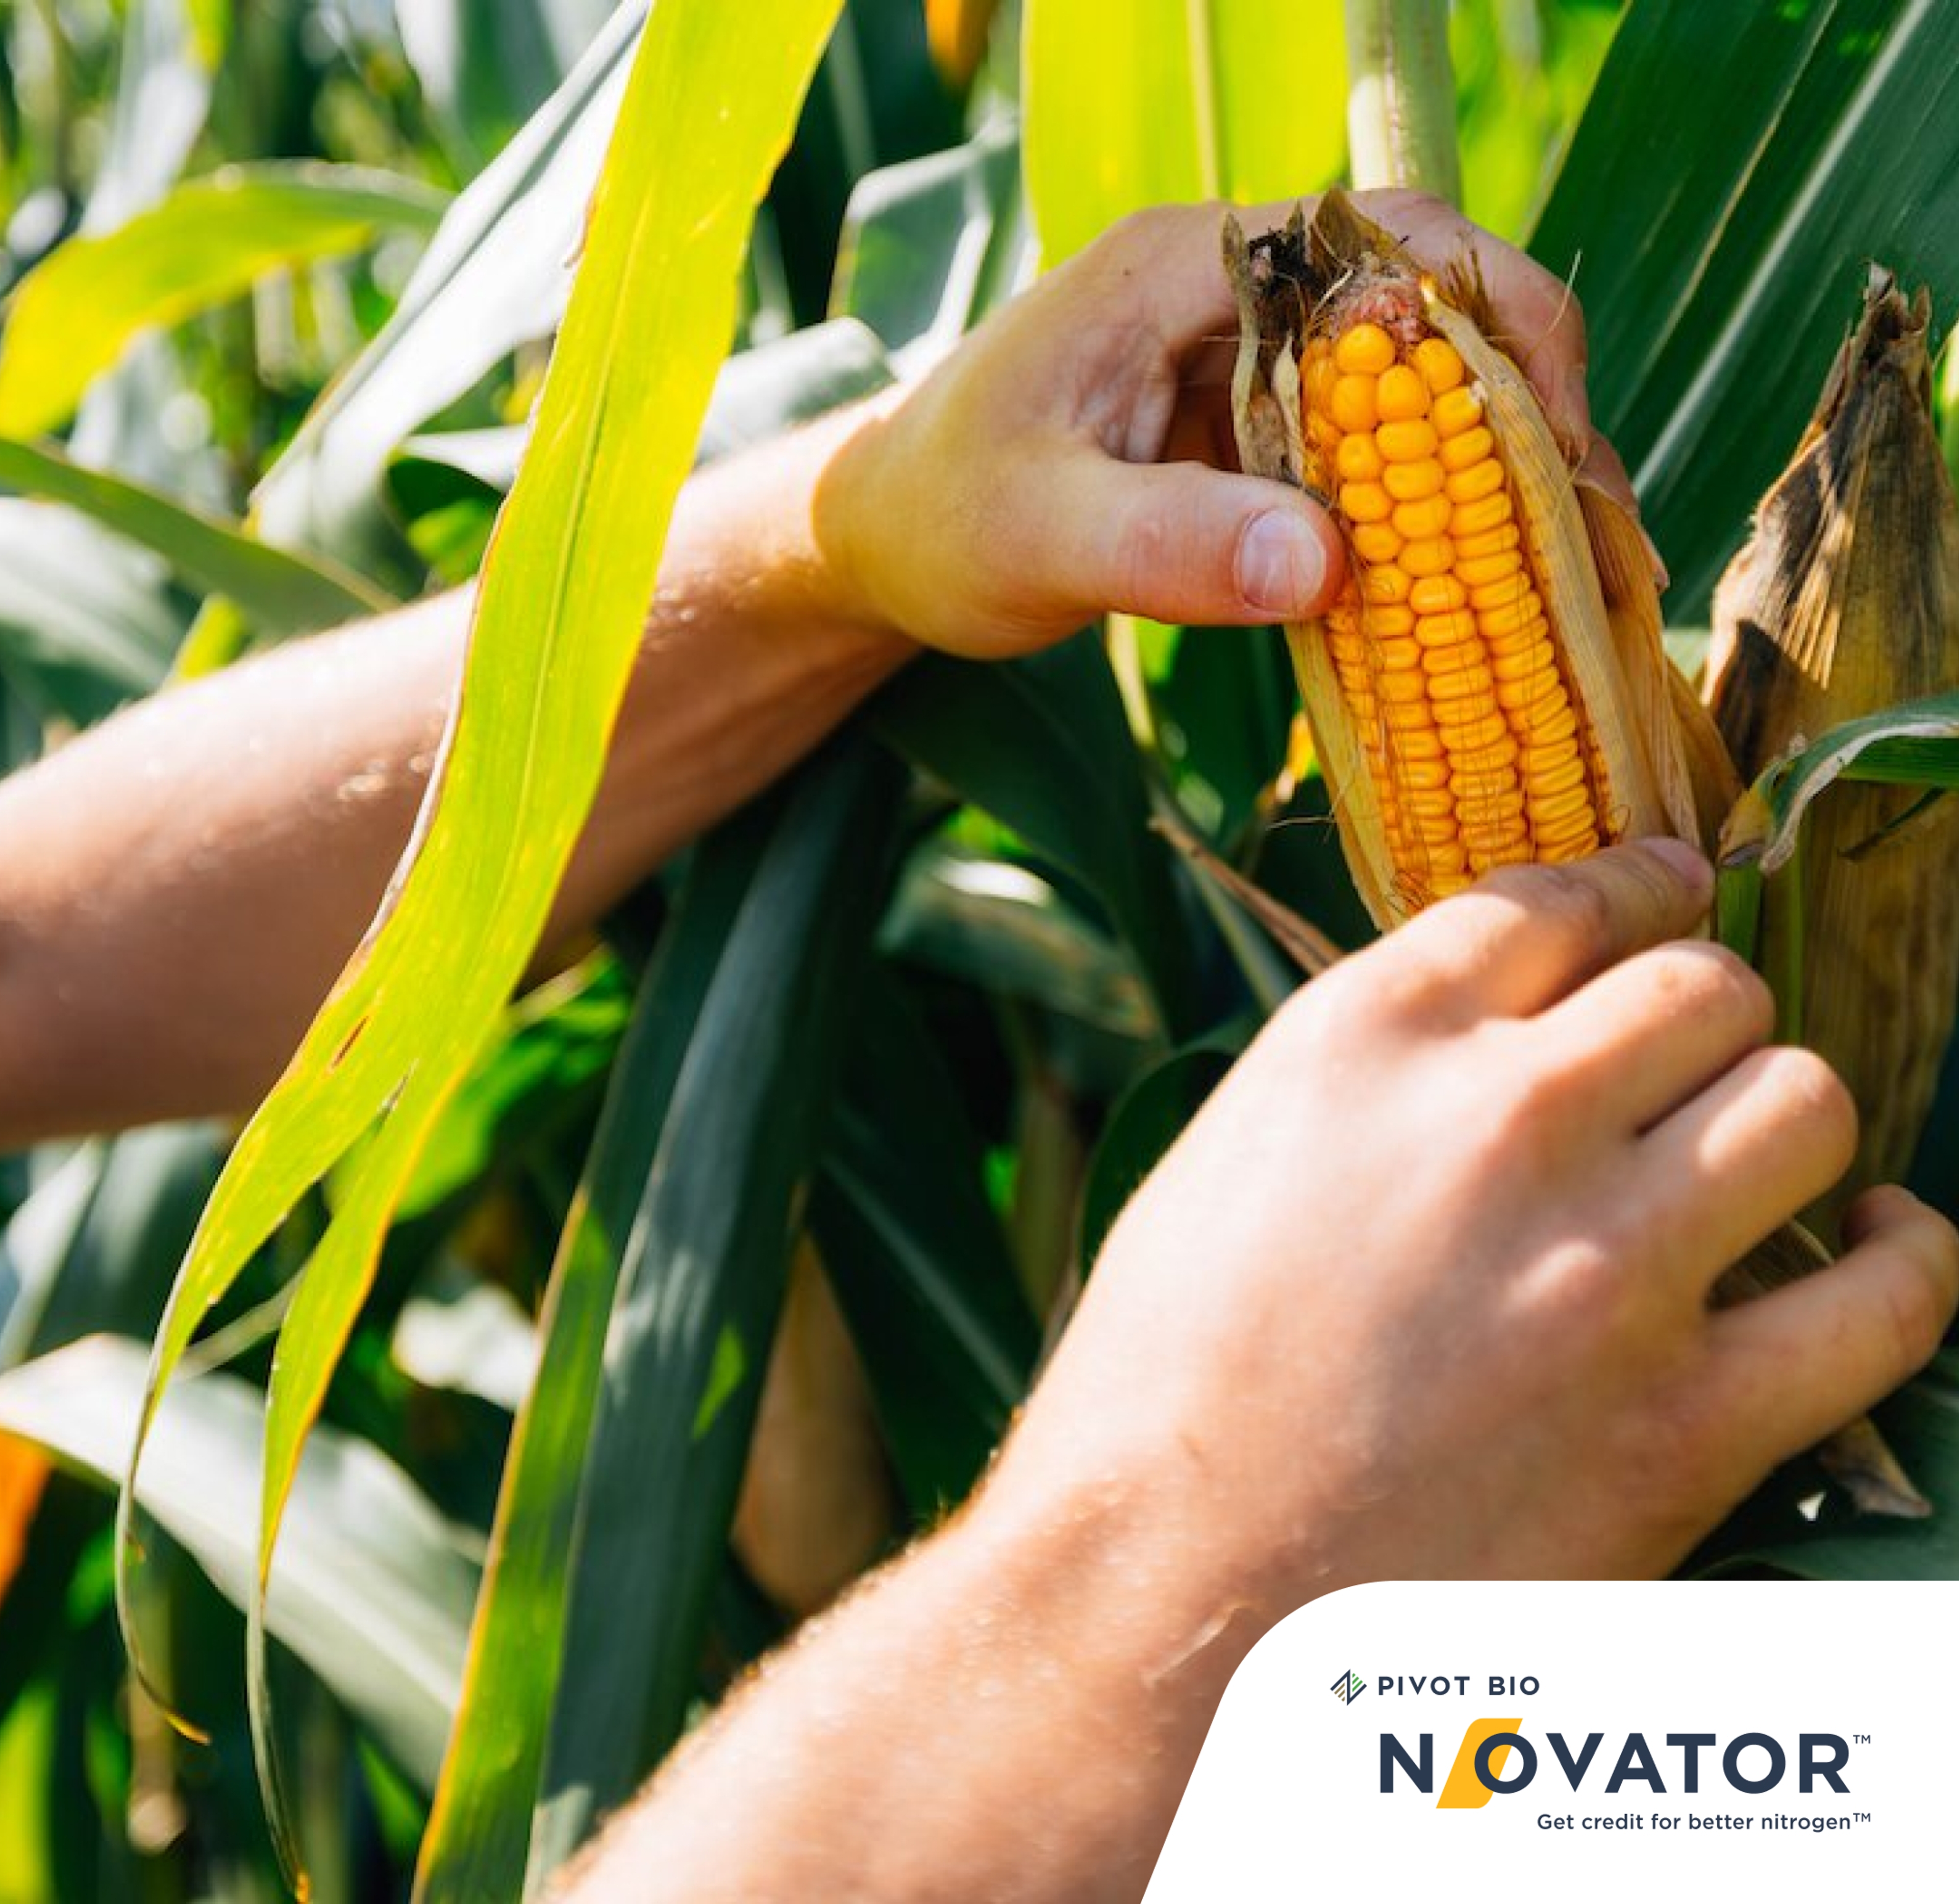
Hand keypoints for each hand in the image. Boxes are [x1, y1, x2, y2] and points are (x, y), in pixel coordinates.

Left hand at [815, 190, 1629, 656]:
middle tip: (1592, 535)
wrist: (881, 537)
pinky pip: (1367, 468)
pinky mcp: (1250, 445)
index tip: (1558, 443)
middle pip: (1429, 319)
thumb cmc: (939, 517)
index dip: (1498, 325)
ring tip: (1567, 580)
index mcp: (1191, 266)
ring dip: (1490, 479)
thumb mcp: (1036, 536)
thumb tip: (1323, 565)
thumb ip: (1167, 544)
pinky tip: (1475, 597)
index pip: (1388, 243)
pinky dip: (1425, 524)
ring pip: (1412, 398)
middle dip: (1525, 414)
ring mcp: (1249, 371)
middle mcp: (1237, 298)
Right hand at [987, 840, 1958, 1595]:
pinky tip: (1869, 1250)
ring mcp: (1608, 1267)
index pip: (1556, 898)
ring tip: (1755, 1156)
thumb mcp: (1224, 1165)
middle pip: (1700, 985)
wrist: (1162, 1602)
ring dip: (1783, 1116)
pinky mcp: (1689, 1421)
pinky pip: (1887, 1300)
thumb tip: (1478, 1046)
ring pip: (1804, 1101)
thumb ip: (1362, 1082)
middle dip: (1702, 1010)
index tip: (1670, 891)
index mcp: (1366, 1041)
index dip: (1630, 885)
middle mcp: (1501, 1118)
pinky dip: (1900, 1260)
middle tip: (1690, 1055)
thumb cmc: (1155, 1389)